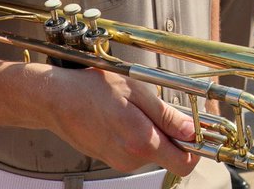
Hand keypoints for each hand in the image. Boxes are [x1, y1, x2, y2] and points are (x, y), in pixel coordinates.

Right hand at [45, 67, 200, 176]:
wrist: (54, 100)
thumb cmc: (91, 90)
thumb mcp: (136, 91)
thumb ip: (167, 115)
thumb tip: (191, 130)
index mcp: (142, 142)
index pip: (185, 163)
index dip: (197, 147)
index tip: (198, 129)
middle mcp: (131, 159)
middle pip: (170, 155)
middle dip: (172, 133)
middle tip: (162, 106)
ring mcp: (119, 162)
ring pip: (153, 150)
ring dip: (153, 131)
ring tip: (135, 106)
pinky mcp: (111, 159)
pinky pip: (136, 149)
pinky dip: (138, 134)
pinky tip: (124, 115)